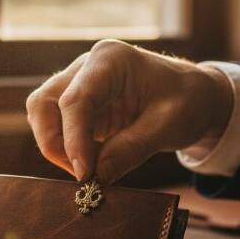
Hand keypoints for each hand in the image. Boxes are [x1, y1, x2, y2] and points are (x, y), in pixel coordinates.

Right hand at [25, 40, 233, 183]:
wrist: (197, 96)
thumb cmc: (187, 101)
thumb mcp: (168, 126)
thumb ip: (131, 149)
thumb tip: (96, 178)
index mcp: (110, 60)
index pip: (76, 100)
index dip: (73, 139)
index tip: (83, 174)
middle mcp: (87, 67)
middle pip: (45, 103)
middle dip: (55, 142)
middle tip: (83, 173)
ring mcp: (79, 83)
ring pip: (43, 114)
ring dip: (57, 146)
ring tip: (90, 168)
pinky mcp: (80, 105)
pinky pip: (57, 127)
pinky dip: (68, 149)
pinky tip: (94, 162)